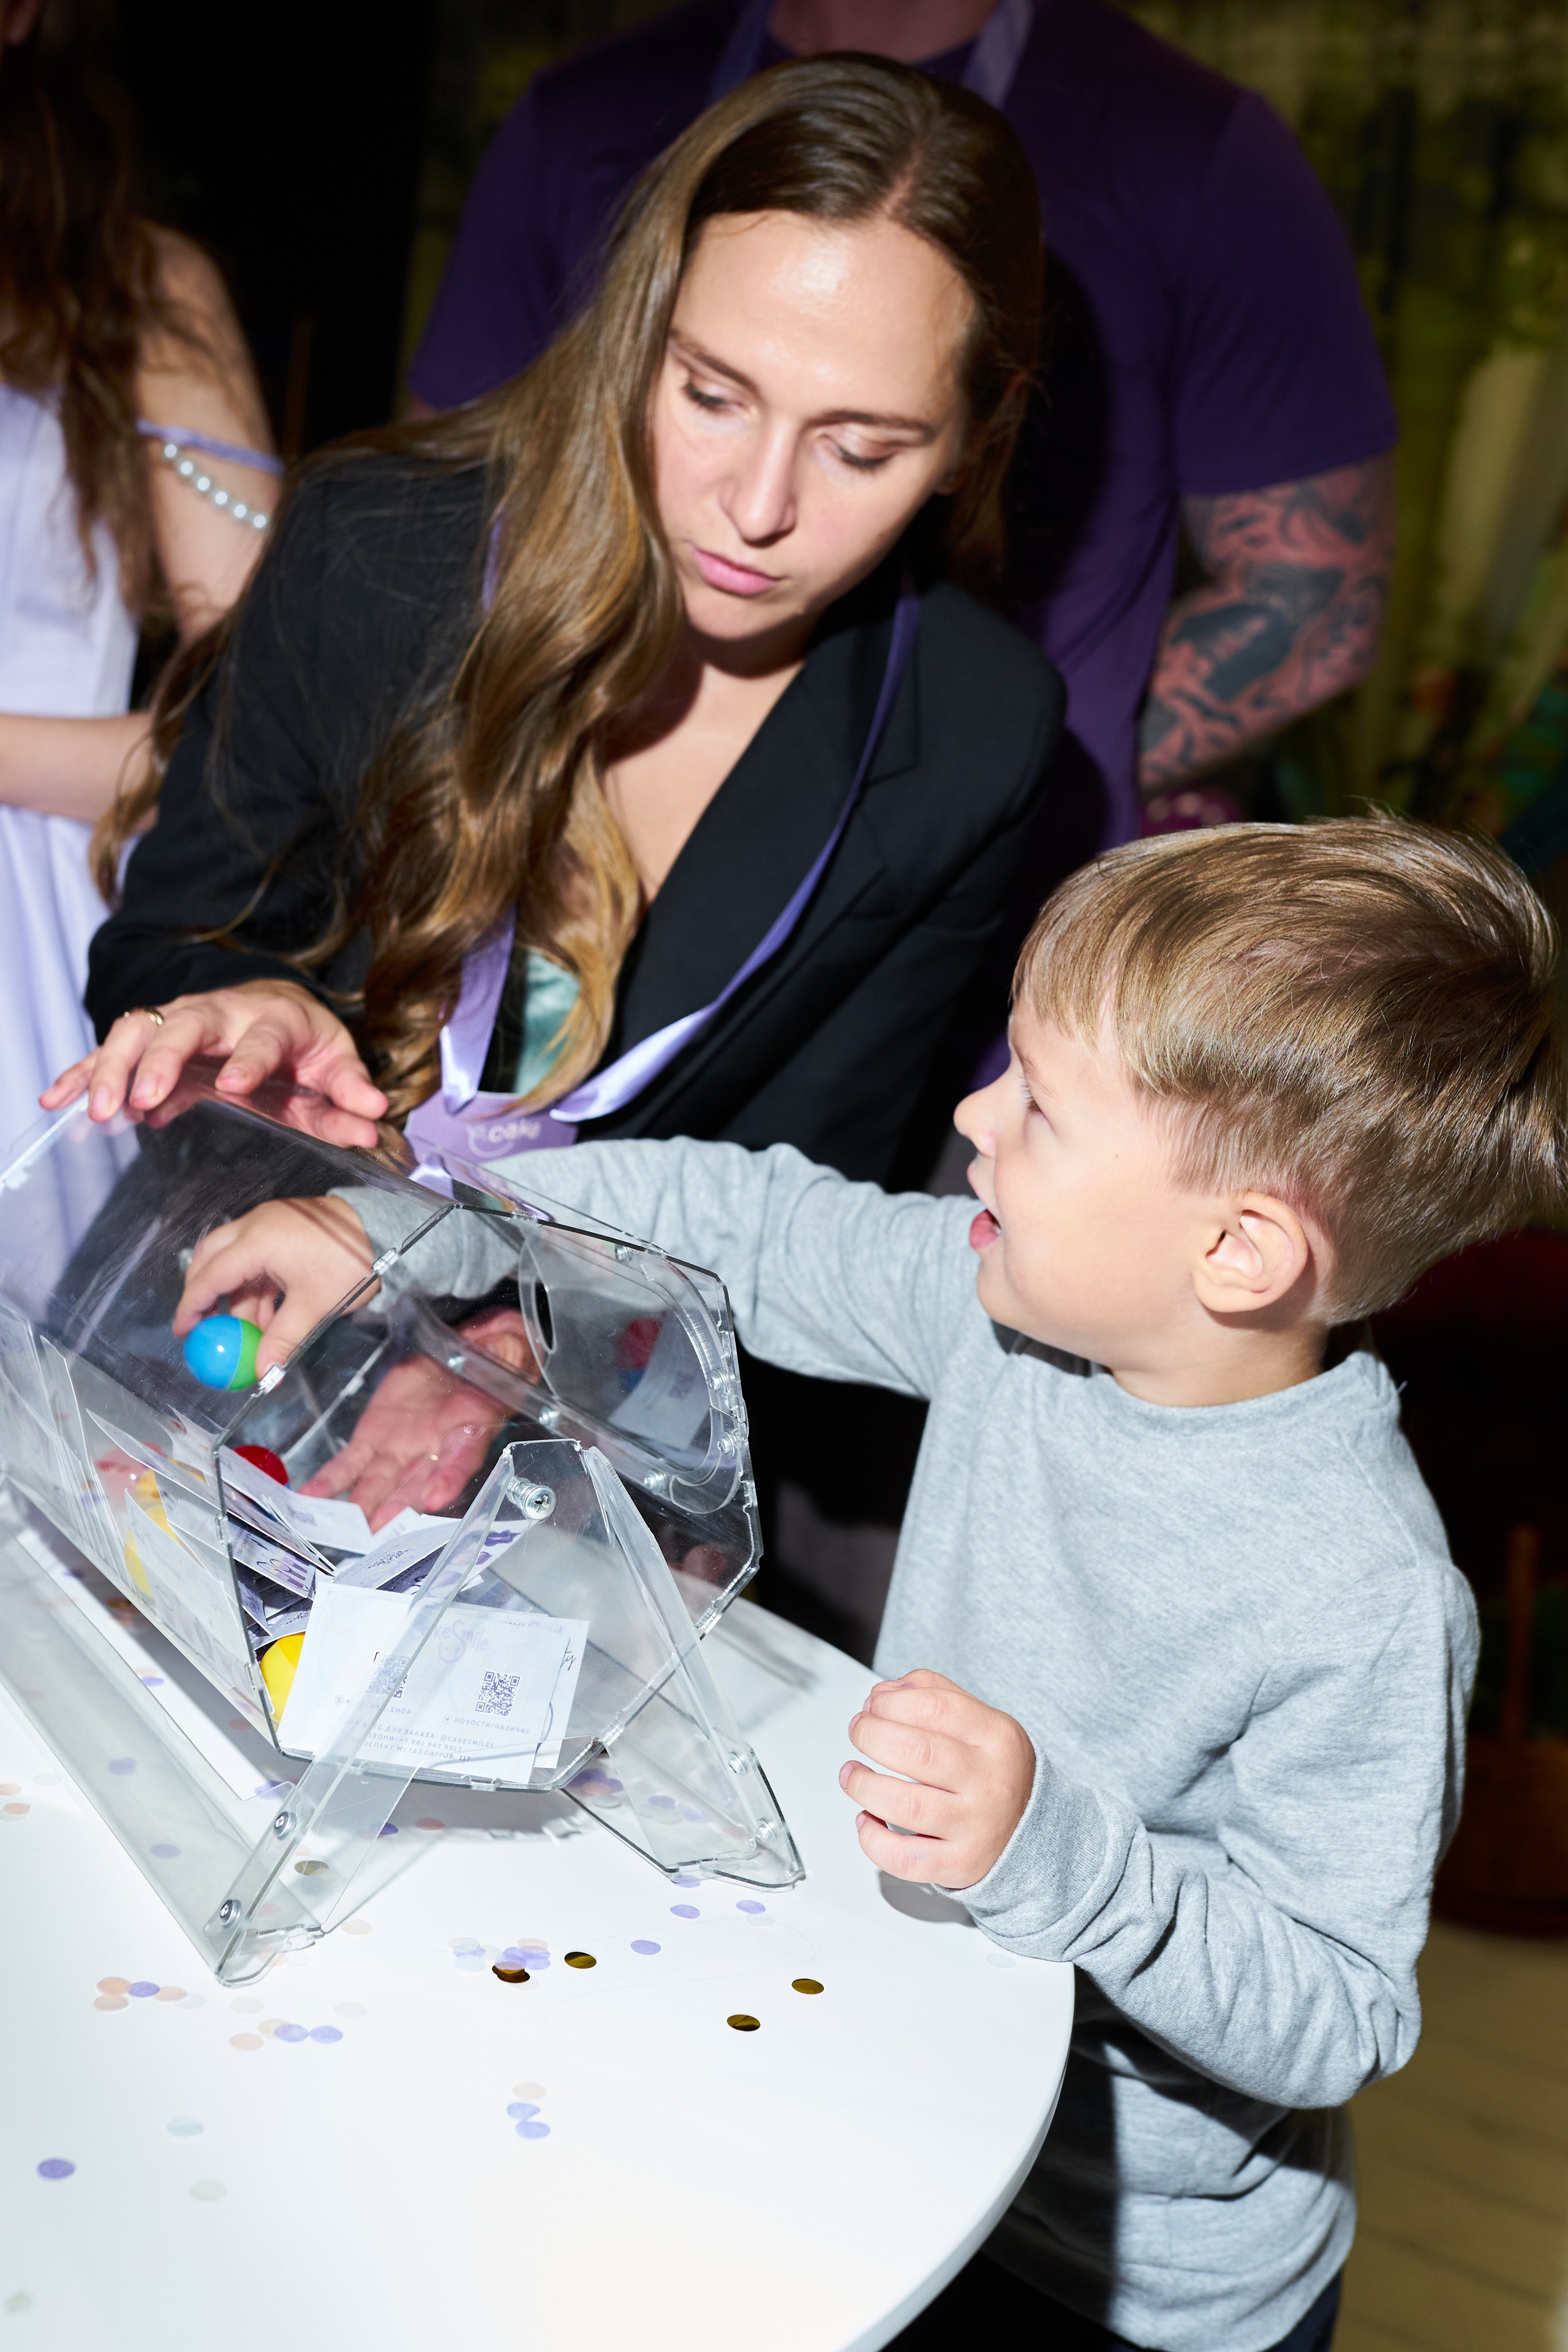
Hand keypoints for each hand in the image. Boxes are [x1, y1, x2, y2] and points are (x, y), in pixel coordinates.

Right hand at [42, 980, 387, 1148]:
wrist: (273, 1004)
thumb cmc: (303, 1042)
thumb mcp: (335, 1062)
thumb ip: (351, 1092)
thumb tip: (374, 1119)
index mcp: (271, 1019)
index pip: (260, 1038)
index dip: (248, 1060)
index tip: (234, 1086)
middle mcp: (220, 1012)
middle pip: (183, 1027)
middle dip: (160, 1060)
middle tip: (142, 1099)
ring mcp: (178, 1022)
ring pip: (137, 1033)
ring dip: (113, 1069)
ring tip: (99, 1110)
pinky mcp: (151, 1039)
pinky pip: (110, 1050)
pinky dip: (82, 1072)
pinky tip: (56, 1099)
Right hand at [174, 1195, 377, 1375]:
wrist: (384, 1228)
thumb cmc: (349, 1262)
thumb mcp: (315, 1305)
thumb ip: (284, 1339)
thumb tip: (264, 1372)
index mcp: (257, 1241)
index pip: (211, 1276)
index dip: (192, 1305)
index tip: (183, 1330)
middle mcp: (255, 1226)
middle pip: (211, 1259)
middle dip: (204, 1293)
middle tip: (203, 1326)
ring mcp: (269, 1224)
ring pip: (234, 1260)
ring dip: (237, 1296)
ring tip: (250, 1333)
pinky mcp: (283, 1228)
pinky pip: (256, 1258)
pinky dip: (256, 1286)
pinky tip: (268, 1316)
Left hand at [301, 1309, 538, 1529]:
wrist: (464, 1358)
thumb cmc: (489, 1363)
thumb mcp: (504, 1353)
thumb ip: (503, 1354)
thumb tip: (504, 1348)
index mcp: (470, 1428)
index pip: (461, 1458)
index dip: (448, 1478)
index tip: (435, 1497)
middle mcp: (434, 1450)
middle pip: (415, 1485)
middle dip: (396, 1509)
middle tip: (378, 1530)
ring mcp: (401, 1448)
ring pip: (379, 1483)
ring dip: (361, 1506)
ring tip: (343, 1527)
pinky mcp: (375, 1438)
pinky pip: (350, 1463)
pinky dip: (331, 1480)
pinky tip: (312, 1497)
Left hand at [838, 1667, 1035, 1890]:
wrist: (1033, 1833)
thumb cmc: (994, 1772)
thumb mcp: (981, 1721)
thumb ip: (934, 1694)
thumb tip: (883, 1693)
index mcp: (996, 1737)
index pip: (934, 1707)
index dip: (891, 1703)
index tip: (874, 1706)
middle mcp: (989, 1782)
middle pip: (917, 1752)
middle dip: (871, 1736)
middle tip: (859, 1732)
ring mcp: (974, 1827)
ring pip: (905, 1805)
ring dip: (863, 1785)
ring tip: (852, 1774)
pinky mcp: (959, 1865)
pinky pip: (903, 1857)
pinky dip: (872, 1838)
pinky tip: (867, 1818)